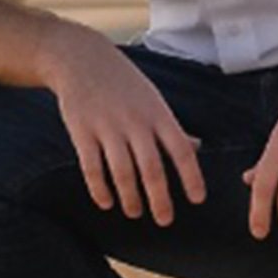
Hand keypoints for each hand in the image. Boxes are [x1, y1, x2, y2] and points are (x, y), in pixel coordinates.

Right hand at [49, 42, 207, 226]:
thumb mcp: (152, 98)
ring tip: (134, 213)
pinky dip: (99, 189)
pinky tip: (106, 203)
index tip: (197, 200)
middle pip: (151, 168)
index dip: (191, 176)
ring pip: (122, 172)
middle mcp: (135, 121)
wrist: (80, 57)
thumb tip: (195, 149)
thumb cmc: (122, 82)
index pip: (181, 150)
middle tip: (165, 220)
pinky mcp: (81, 131)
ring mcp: (107, 126)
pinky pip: (91, 167)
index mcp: (157, 113)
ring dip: (130, 198)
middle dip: (160, 199)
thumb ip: (171, 126)